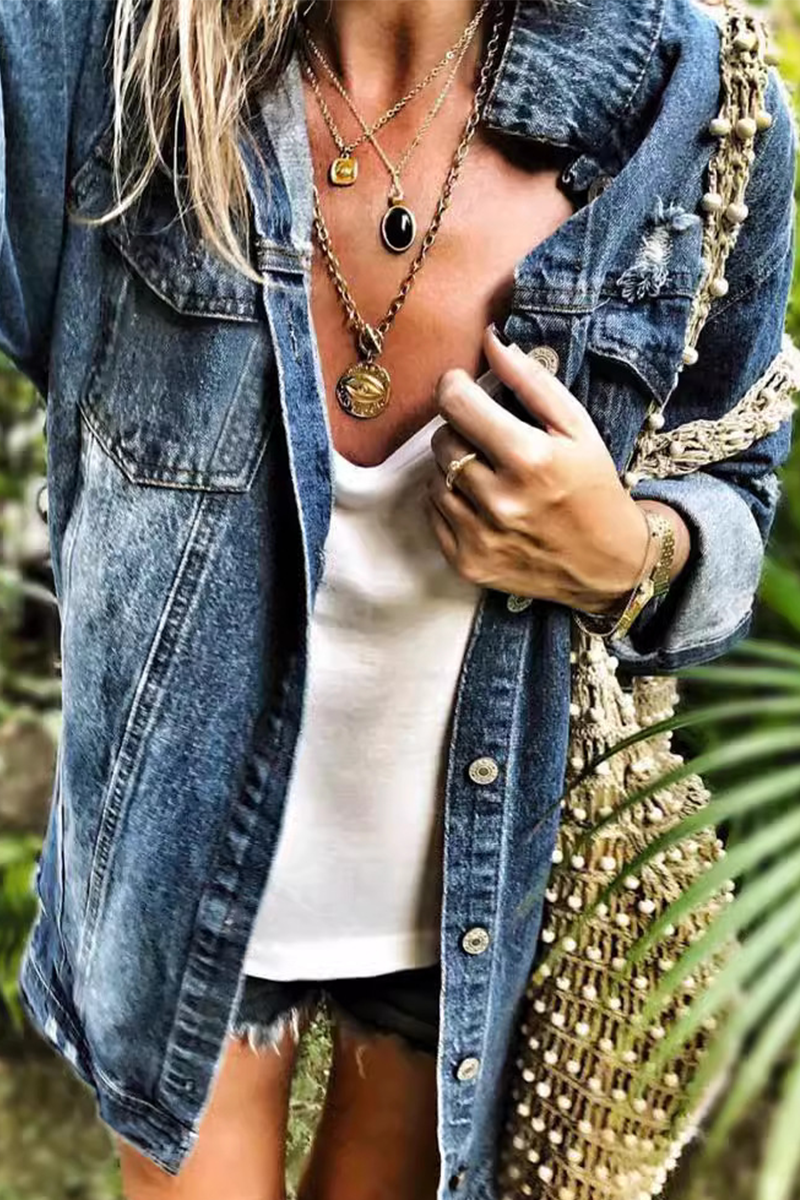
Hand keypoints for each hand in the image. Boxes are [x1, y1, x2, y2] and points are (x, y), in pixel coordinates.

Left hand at [425, 326, 689, 612]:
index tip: (463, 386)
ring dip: (453, 467)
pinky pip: (434, 514)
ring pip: (434, 477)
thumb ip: (531, 381)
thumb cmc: (593, 487)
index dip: (454, 386)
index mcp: (530, 458)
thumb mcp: (577, 428)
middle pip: (442, 440)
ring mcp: (481, 536)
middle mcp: (501, 500)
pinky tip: (482, 503)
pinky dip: (450, 502)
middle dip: (459, 430)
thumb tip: (490, 340)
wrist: (608, 565)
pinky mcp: (468, 563)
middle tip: (488, 438)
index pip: (456, 403)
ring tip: (488, 474)